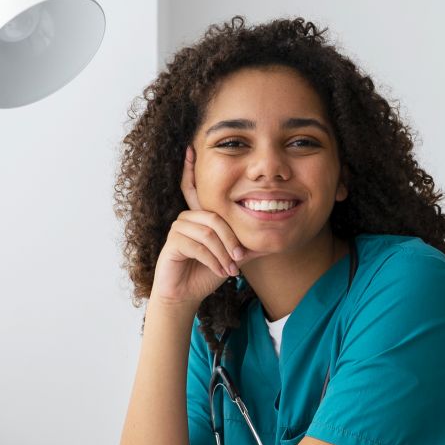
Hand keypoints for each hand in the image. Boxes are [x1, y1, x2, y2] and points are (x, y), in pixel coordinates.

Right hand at [148, 147, 247, 309]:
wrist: (187, 295)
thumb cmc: (208, 273)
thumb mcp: (232, 257)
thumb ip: (246, 245)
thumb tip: (271, 240)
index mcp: (201, 216)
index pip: (195, 188)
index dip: (190, 168)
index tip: (190, 148)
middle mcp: (188, 218)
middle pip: (215, 217)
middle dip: (231, 239)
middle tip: (241, 258)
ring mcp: (178, 229)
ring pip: (209, 232)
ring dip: (223, 253)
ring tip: (231, 268)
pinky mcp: (172, 243)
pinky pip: (198, 245)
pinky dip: (213, 260)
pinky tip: (219, 272)